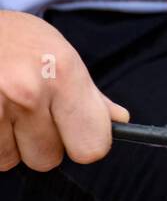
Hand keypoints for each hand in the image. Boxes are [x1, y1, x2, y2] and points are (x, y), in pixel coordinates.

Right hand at [0, 11, 129, 171]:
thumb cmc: (17, 40)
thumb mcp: (59, 53)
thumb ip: (88, 93)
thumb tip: (120, 120)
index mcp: (64, 74)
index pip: (91, 146)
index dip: (83, 144)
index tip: (74, 133)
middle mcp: (29, 92)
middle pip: (47, 159)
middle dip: (39, 145)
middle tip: (29, 116)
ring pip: (11, 160)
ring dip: (8, 143)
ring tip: (4, 109)